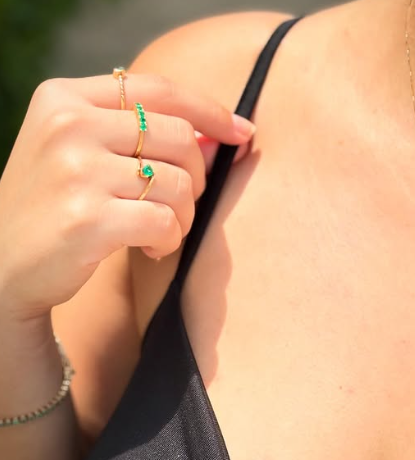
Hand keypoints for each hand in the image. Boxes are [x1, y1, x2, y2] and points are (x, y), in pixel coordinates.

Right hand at [0, 74, 255, 320]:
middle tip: (183, 202)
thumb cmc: (53, 206)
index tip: (241, 131)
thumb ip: (140, 137)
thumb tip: (215, 136)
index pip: (157, 89)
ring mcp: (76, 172)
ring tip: (164, 231)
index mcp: (64, 98)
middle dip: (198, 177)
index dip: (209, 109)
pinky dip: (171, 240)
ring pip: (179, 184)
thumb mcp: (81, 154)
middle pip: (179, 138)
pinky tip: (153, 249)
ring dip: (185, 216)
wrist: (2, 265)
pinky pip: (165, 222)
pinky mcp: (88, 219)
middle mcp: (68, 125)